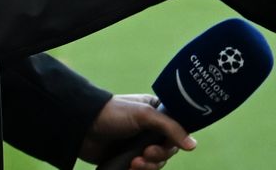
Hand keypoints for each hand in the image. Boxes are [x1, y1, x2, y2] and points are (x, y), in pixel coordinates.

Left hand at [79, 94, 195, 169]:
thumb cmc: (113, 114)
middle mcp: (150, 128)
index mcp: (156, 111)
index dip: (174, 141)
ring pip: (156, 163)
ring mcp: (139, 144)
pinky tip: (130, 168)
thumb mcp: (144, 115)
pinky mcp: (128, 158)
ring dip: (148, 166)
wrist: (82, 128)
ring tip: (134, 163)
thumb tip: (193, 145)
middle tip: (145, 154)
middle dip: (158, 156)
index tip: (162, 145)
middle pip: (168, 149)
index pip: (177, 129)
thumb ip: (170, 128)